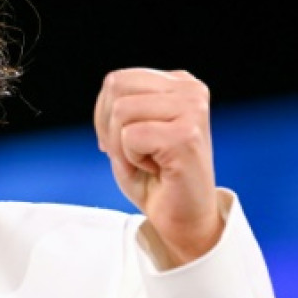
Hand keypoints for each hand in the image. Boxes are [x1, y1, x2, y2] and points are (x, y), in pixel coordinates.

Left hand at [93, 68, 223, 265]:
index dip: (104, 115)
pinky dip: (132, 159)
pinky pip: (130, 136)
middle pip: (116, 87)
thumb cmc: (155, 177)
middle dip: (108, 127)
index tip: (123, 142)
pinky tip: (156, 169)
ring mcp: (192, 110)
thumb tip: (111, 84)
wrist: (182, 218)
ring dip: (121, 145)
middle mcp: (191, 91)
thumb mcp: (131, 129)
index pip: (117, 80)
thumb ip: (122, 101)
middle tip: (131, 153)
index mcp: (179, 83)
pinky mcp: (187, 135)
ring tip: (147, 160)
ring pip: (120, 110)